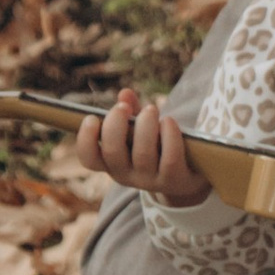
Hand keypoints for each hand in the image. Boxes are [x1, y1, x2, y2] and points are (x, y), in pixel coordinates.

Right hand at [81, 84, 207, 208]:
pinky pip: (170, 158)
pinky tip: (169, 121)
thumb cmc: (157, 146)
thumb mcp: (142, 129)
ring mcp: (150, 180)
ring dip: (145, 126)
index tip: (91, 118)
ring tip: (152, 109)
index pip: (89, 158)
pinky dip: (169, 136)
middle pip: (113, 153)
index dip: (85, 140)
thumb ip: (132, 112)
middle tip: (122, 107)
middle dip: (115, 126)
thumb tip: (125, 93)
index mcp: (112, 162)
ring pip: (143, 154)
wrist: (188, 175)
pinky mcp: (174, 179)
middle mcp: (126, 175)